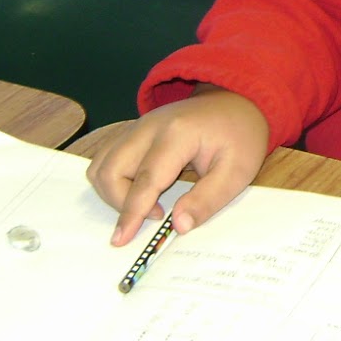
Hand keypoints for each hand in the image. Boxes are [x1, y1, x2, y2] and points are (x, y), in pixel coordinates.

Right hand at [85, 87, 270, 246]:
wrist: (234, 101)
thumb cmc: (239, 136)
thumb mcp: (237, 172)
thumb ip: (207, 200)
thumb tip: (179, 227)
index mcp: (177, 134)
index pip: (145, 178)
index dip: (132, 212)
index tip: (122, 239)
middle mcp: (148, 126)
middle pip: (110, 169)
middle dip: (121, 202)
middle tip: (156, 214)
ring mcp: (136, 126)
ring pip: (101, 164)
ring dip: (113, 192)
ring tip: (149, 202)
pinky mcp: (132, 131)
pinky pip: (106, 158)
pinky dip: (113, 180)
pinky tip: (140, 188)